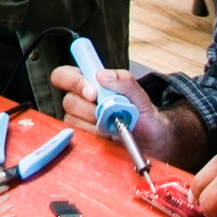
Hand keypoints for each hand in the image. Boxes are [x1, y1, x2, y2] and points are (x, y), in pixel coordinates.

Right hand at [50, 62, 183, 165]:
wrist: (152, 141)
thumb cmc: (143, 115)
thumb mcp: (140, 96)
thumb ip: (124, 80)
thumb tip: (101, 75)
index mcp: (89, 83)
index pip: (64, 75)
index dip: (74, 82)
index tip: (93, 94)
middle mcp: (80, 100)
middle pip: (68, 101)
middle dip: (90, 110)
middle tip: (110, 115)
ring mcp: (80, 120)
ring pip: (73, 120)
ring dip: (96, 125)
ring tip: (114, 127)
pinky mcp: (84, 138)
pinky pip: (80, 137)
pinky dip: (97, 138)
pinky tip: (111, 138)